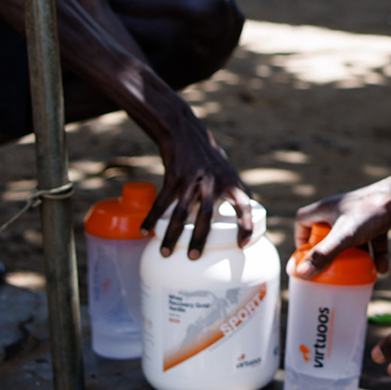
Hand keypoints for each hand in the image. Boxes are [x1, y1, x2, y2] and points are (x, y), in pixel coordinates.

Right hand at [143, 121, 250, 259]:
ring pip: (181, 212)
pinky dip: (152, 217)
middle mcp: (213, 182)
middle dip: (200, 238)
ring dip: (172, 234)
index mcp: (230, 182)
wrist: (185, 132)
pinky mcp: (174, 177)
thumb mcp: (228, 171)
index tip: (243, 245)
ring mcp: (192, 180)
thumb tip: (246, 215)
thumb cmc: (209, 157)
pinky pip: (161, 202)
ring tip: (165, 252)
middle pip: (207, 215)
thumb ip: (235, 192)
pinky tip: (144, 230)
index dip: (245, 225)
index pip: (244, 205)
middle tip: (193, 257)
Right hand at [292, 174, 390, 278]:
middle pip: (327, 233)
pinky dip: (376, 255)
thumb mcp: (344, 236)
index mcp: (326, 208)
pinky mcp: (378, 220)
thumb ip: (323, 255)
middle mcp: (341, 210)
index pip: (303, 220)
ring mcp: (360, 215)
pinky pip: (373, 240)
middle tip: (331, 271)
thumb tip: (301, 274)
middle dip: (330, 254)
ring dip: (355, 258)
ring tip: (358, 276)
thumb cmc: (372, 211)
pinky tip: (382, 270)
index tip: (305, 258)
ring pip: (352, 239)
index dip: (301, 239)